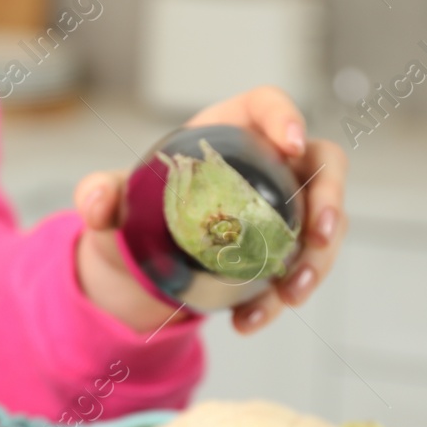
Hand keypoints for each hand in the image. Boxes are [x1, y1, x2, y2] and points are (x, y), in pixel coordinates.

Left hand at [72, 86, 347, 335]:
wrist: (142, 259)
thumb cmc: (137, 209)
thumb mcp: (114, 201)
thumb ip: (100, 194)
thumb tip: (95, 205)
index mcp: (231, 131)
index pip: (267, 106)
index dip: (286, 116)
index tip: (290, 144)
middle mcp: (270, 163)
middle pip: (322, 165)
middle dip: (331, 199)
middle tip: (319, 235)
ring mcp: (285, 209)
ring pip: (323, 224)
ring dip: (317, 261)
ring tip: (290, 295)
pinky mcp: (283, 251)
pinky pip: (298, 270)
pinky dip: (279, 299)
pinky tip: (249, 320)